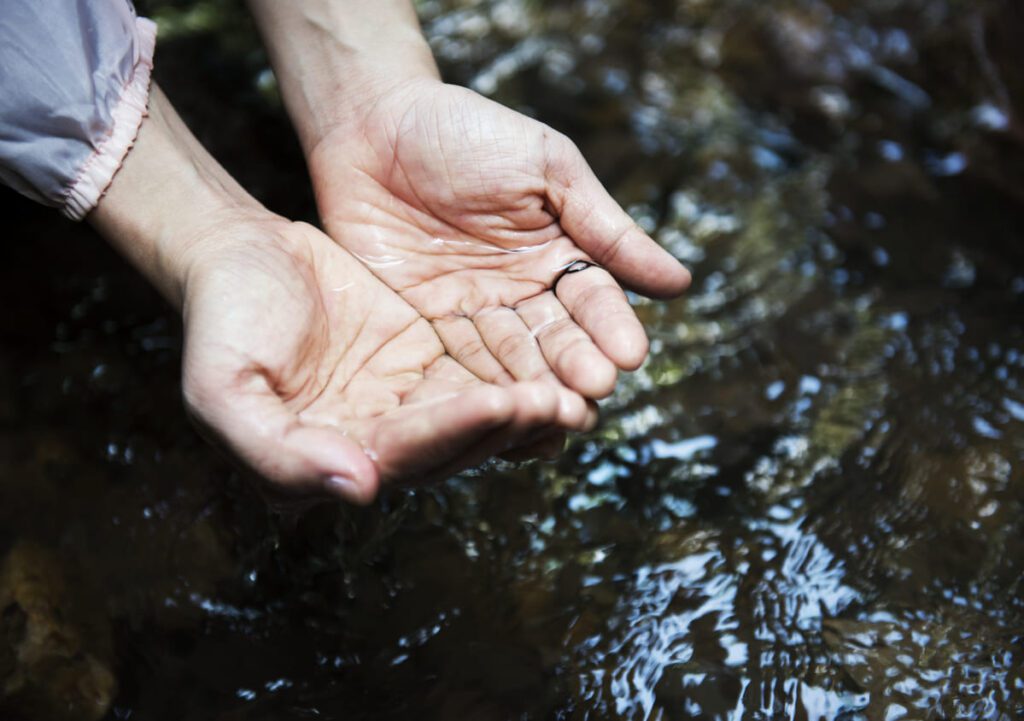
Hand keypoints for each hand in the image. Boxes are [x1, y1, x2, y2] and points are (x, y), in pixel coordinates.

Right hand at [179, 217, 595, 502]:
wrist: (239, 254)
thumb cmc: (221, 320)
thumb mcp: (221, 390)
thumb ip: (277, 453)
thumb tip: (361, 489)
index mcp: (324, 463)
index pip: (399, 456)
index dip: (450, 432)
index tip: (499, 402)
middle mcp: (370, 445)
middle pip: (449, 447)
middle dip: (503, 427)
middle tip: (558, 403)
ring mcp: (401, 405)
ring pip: (472, 419)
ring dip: (522, 411)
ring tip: (573, 394)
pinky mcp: (425, 363)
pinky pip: (476, 374)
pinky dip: (515, 376)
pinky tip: (557, 369)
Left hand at [307, 78, 690, 399]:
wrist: (374, 122)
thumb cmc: (468, 131)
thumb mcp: (547, 168)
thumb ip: (605, 227)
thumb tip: (680, 283)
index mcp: (558, 256)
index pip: (592, 300)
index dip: (610, 327)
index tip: (629, 355)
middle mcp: (521, 295)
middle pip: (554, 341)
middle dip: (574, 367)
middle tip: (593, 392)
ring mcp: (471, 315)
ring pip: (509, 363)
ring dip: (531, 390)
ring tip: (554, 416)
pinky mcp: (421, 328)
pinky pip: (452, 365)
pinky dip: (475, 392)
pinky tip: (496, 418)